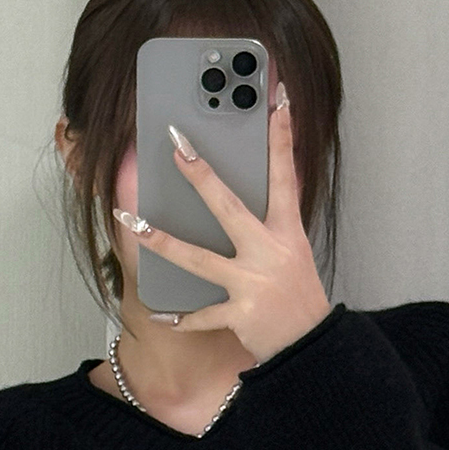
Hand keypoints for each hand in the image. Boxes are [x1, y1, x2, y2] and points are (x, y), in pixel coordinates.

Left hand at [116, 86, 331, 363]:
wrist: (314, 348)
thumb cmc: (300, 299)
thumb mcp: (294, 254)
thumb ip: (268, 228)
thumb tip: (235, 202)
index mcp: (287, 233)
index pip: (285, 176)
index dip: (282, 137)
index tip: (276, 101)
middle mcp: (269, 253)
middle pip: (229, 208)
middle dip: (201, 175)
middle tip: (176, 145)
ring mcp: (253, 284)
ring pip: (199, 259)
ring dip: (163, 241)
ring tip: (134, 221)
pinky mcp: (241, 315)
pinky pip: (203, 316)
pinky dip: (182, 319)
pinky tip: (161, 316)